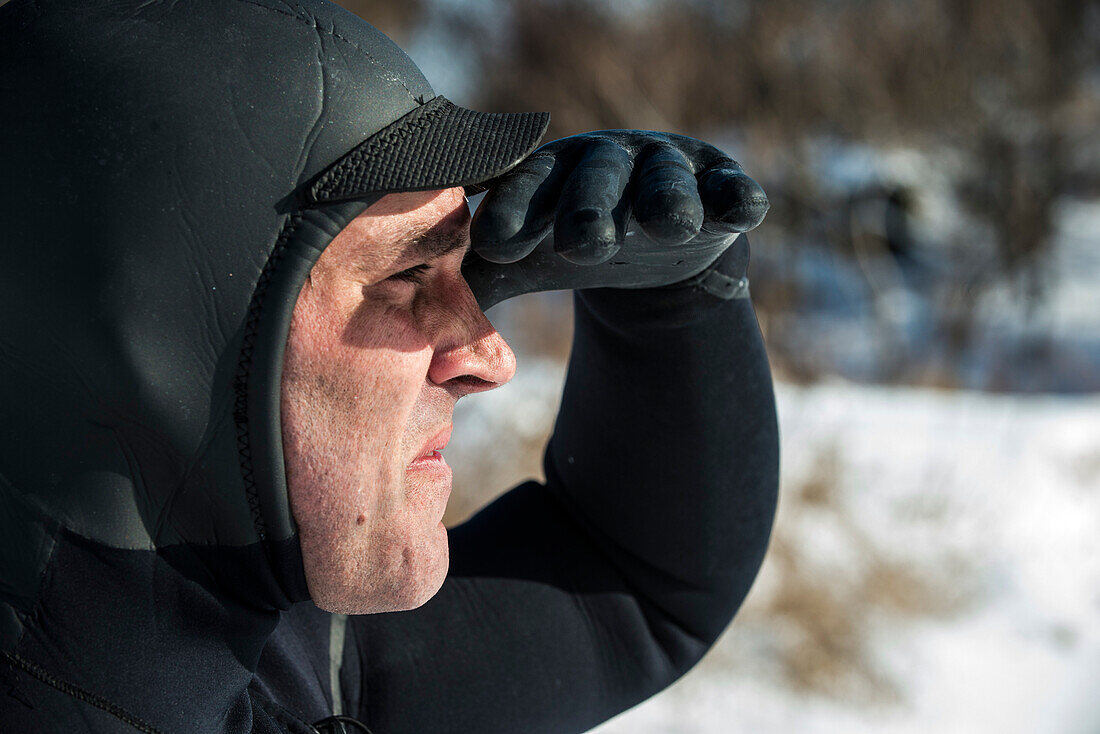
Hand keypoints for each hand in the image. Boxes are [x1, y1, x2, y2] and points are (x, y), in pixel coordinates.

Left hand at [462, 130, 767, 309]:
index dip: (513, 211)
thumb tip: (411, 324)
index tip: (495, 244)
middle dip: (589, 208)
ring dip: (667, 200)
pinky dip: (737, 197)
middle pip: (595, 179)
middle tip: (582, 245)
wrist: (647, 248)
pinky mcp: (717, 184)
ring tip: (671, 226)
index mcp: (550, 173)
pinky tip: (745, 209)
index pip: (526, 186)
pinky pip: (729, 188)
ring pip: (665, 180)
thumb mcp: (525, 260)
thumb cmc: (569, 247)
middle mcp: (606, 161)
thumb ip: (477, 278)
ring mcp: (665, 169)